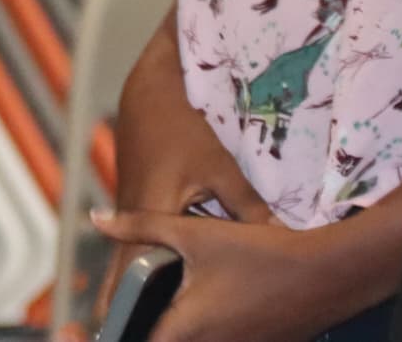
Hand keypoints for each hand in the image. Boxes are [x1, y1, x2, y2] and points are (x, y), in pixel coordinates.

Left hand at [91, 209, 345, 341]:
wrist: (328, 273)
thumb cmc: (261, 254)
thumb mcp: (196, 234)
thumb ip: (142, 226)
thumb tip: (97, 220)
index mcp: (186, 330)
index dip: (117, 332)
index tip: (96, 324)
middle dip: (143, 329)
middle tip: (127, 311)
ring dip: (171, 329)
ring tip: (159, 306)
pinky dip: (199, 332)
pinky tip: (199, 307)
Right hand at [102, 20, 271, 310]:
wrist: (153, 83)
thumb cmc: (185, 121)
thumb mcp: (222, 166)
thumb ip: (248, 208)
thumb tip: (278, 241)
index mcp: (150, 213)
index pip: (134, 276)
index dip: (135, 308)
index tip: (140, 331)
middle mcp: (131, 216)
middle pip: (124, 275)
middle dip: (133, 305)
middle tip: (145, 330)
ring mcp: (129, 207)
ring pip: (130, 257)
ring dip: (140, 281)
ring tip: (153, 314)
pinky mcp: (135, 198)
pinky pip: (137, 238)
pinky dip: (147, 257)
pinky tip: (164, 272)